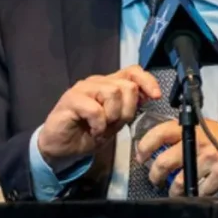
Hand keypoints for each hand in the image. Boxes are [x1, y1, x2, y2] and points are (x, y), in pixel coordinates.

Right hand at [37, 65, 160, 171]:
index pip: (132, 71)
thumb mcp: (115, 122)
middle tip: (115, 124)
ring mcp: (82, 89)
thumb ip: (129, 108)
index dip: (147, 81)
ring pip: (112, 93)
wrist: (62, 147)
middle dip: (127, 110)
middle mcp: (96, 82)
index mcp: (108, 85)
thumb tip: (148, 97)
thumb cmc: (86, 133)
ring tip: (102, 127)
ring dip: (112, 116)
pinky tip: (93, 130)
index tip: (155, 97)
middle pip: (126, 86)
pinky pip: (95, 109)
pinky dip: (98, 124)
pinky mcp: (70, 99)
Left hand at [135, 120, 217, 195]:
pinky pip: (201, 189)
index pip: (158, 134)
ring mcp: (208, 160)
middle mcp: (197, 143)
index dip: (144, 146)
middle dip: (154, 175)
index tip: (140, 156)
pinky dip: (198, 193)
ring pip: (180, 181)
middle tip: (154, 179)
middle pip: (164, 162)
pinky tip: (198, 192)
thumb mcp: (204, 128)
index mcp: (190, 129)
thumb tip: (161, 146)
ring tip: (173, 192)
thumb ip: (184, 135)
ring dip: (173, 190)